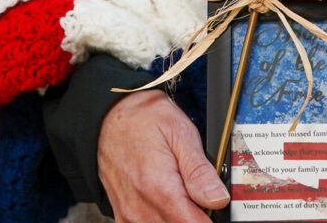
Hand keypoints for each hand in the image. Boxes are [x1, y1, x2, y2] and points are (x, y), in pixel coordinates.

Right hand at [97, 90, 228, 222]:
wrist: (108, 115)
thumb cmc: (143, 118)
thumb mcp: (180, 133)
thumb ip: (199, 171)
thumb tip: (219, 199)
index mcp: (158, 188)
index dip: (210, 216)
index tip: (215, 203)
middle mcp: (140, 207)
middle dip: (195, 215)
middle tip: (197, 192)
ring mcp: (128, 214)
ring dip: (178, 217)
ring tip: (181, 192)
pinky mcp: (122, 215)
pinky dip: (161, 218)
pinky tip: (166, 201)